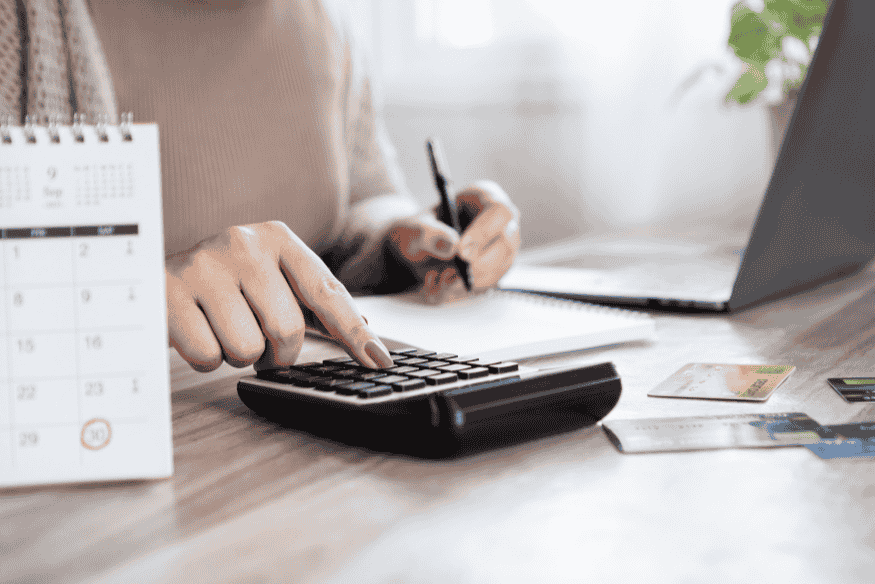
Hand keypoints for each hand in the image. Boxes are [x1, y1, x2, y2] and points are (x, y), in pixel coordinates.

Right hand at [166, 221, 393, 371]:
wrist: (147, 273)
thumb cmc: (223, 285)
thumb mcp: (270, 279)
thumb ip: (314, 301)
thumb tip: (365, 330)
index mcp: (277, 238)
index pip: (327, 293)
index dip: (355, 333)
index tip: (380, 362)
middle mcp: (243, 243)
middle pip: (287, 330)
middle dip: (276, 353)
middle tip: (259, 343)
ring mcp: (204, 265)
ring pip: (246, 349)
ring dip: (237, 354)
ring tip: (221, 329)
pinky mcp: (168, 294)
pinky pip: (207, 356)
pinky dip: (205, 358)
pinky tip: (195, 332)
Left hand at [387, 180, 519, 302]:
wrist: (417, 250)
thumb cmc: (418, 231)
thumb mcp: (413, 228)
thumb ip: (428, 233)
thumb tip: (452, 245)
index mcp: (483, 196)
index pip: (499, 211)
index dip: (484, 232)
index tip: (461, 251)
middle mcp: (500, 220)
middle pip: (508, 241)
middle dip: (482, 260)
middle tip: (455, 270)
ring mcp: (504, 244)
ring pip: (503, 264)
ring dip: (475, 276)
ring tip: (445, 276)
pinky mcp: (499, 266)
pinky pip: (494, 279)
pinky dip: (471, 286)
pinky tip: (450, 282)